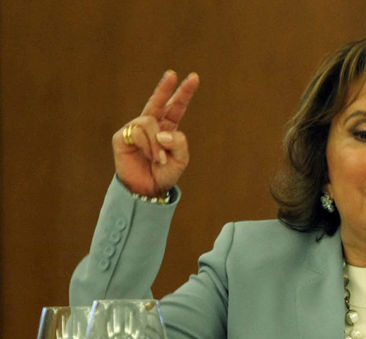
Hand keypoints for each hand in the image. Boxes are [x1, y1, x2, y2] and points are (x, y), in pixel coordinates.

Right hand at [111, 70, 199, 196]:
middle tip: (172, 74)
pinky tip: (150, 157)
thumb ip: (178, 142)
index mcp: (167, 128)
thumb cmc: (164, 174)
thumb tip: (162, 131)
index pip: (176, 107)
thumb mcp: (181, 159)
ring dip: (158, 143)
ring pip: (149, 121)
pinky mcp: (123, 136)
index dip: (184, 93)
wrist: (148, 190)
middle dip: (165, 87)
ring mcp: (135, 129)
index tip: (194, 77)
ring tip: (160, 159)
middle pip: (158, 101)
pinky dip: (148, 145)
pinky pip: (138, 131)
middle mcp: (151, 125)